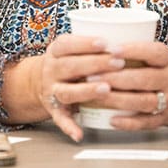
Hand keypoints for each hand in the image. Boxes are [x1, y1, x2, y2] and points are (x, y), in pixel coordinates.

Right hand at [3, 33, 122, 141]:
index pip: (68, 44)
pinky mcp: (54, 110)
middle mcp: (51, 70)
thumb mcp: (72, 47)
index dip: (86, 43)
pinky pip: (60, 119)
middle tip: (119, 63)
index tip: (105, 42)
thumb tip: (128, 34)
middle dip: (95, 64)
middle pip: (70, 66)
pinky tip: (79, 133)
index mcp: (56, 51)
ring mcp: (52, 91)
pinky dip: (69, 127)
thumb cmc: (68, 61)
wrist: (40, 81)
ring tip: (105, 89)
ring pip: (66, 92)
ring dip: (85, 91)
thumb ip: (92, 44)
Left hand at [91, 41, 167, 130]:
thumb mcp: (166, 57)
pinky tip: (111, 119)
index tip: (112, 49)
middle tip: (92, 74)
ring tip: (97, 94)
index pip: (154, 52)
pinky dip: (128, 123)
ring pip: (142, 101)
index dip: (133, 50)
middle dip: (116, 77)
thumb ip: (141, 52)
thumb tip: (105, 43)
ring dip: (118, 99)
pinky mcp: (165, 119)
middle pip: (144, 78)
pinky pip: (146, 123)